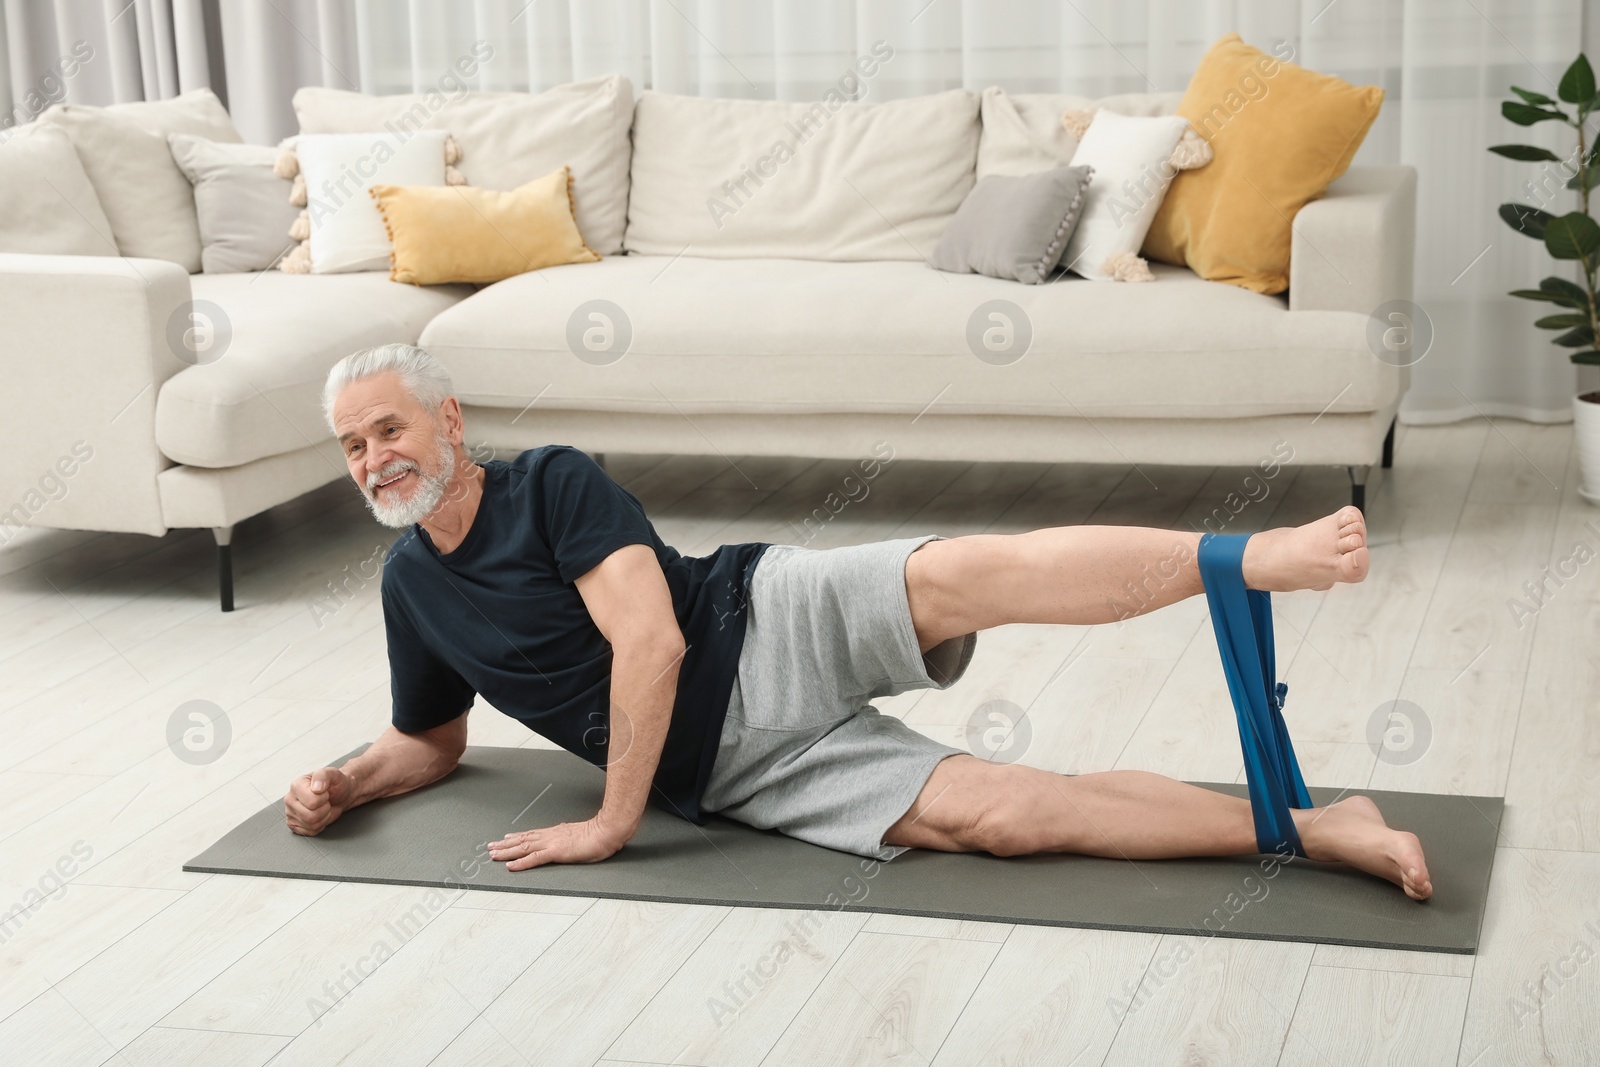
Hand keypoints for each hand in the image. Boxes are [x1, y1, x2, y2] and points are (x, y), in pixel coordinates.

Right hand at [285, 767, 353, 835]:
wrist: (340, 793)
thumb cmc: (335, 783)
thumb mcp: (333, 773)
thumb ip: (323, 776)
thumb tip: (316, 788)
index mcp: (296, 786)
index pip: (312, 802)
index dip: (324, 798)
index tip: (324, 792)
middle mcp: (290, 800)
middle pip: (311, 816)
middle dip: (325, 809)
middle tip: (325, 801)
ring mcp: (290, 813)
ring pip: (311, 825)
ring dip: (323, 817)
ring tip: (323, 807)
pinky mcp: (295, 825)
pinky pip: (310, 832)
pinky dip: (320, 825)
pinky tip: (319, 815)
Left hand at [486, 816, 630, 870]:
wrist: (608, 831)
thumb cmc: (600, 833)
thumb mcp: (582, 835)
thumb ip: (572, 838)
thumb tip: (568, 841)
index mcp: (557, 832)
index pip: (532, 834)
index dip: (516, 837)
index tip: (505, 838)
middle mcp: (551, 836)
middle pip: (523, 840)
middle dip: (505, 845)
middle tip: (490, 848)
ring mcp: (552, 843)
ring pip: (523, 847)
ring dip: (507, 852)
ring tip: (493, 855)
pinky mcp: (556, 852)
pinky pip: (534, 858)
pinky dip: (521, 863)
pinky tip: (511, 866)